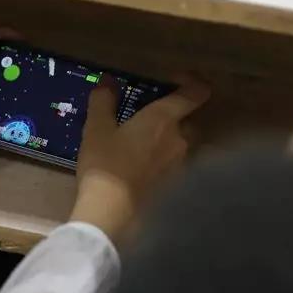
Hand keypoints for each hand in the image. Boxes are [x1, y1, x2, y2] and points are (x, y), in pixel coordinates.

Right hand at [70, 75, 210, 242]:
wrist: (114, 212)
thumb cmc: (106, 163)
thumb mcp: (97, 128)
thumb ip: (104, 100)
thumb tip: (108, 80)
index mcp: (163, 119)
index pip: (195, 93)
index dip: (193, 82)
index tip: (176, 80)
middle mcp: (180, 139)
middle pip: (190, 120)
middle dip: (175, 116)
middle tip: (150, 119)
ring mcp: (182, 165)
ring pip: (182, 145)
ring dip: (168, 142)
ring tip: (142, 148)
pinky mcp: (177, 186)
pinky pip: (175, 166)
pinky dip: (163, 163)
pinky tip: (143, 172)